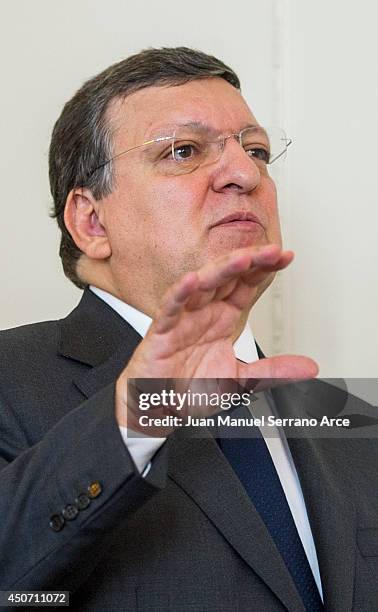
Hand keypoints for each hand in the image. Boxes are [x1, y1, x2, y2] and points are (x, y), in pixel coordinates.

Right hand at [115, 244, 317, 433]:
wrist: (161, 408)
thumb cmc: (191, 390)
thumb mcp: (241, 382)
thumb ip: (273, 372)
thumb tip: (307, 367)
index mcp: (222, 319)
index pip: (246, 285)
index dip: (264, 270)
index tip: (285, 257)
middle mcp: (204, 314)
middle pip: (227, 278)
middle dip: (250, 262)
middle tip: (272, 251)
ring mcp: (183, 319)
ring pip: (202, 285)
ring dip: (221, 270)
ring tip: (243, 259)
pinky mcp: (162, 331)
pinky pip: (171, 307)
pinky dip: (181, 293)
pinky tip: (193, 280)